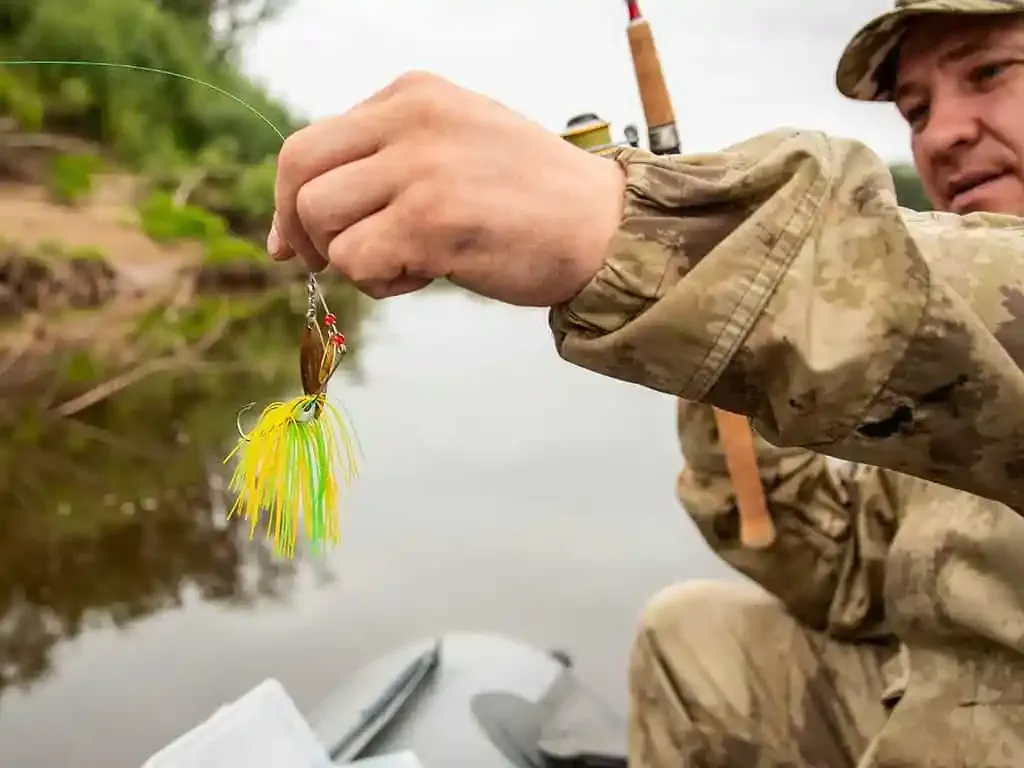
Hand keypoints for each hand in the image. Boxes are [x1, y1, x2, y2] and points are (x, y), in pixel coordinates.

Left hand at [269, 71, 625, 305]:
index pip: (312, 141)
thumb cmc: (531, 197)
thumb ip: (385, 161)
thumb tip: (301, 217)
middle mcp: (411, 119)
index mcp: (413, 94)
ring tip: (405, 262)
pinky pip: (357, 260)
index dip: (291, 197)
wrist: (602, 225)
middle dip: (297, 227)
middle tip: (318, 262)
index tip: (294, 238)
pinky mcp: (431, 220)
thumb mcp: (454, 145)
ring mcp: (420, 167)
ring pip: (320, 220)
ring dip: (350, 258)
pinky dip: (380, 282)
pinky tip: (425, 275)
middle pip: (299, 172)